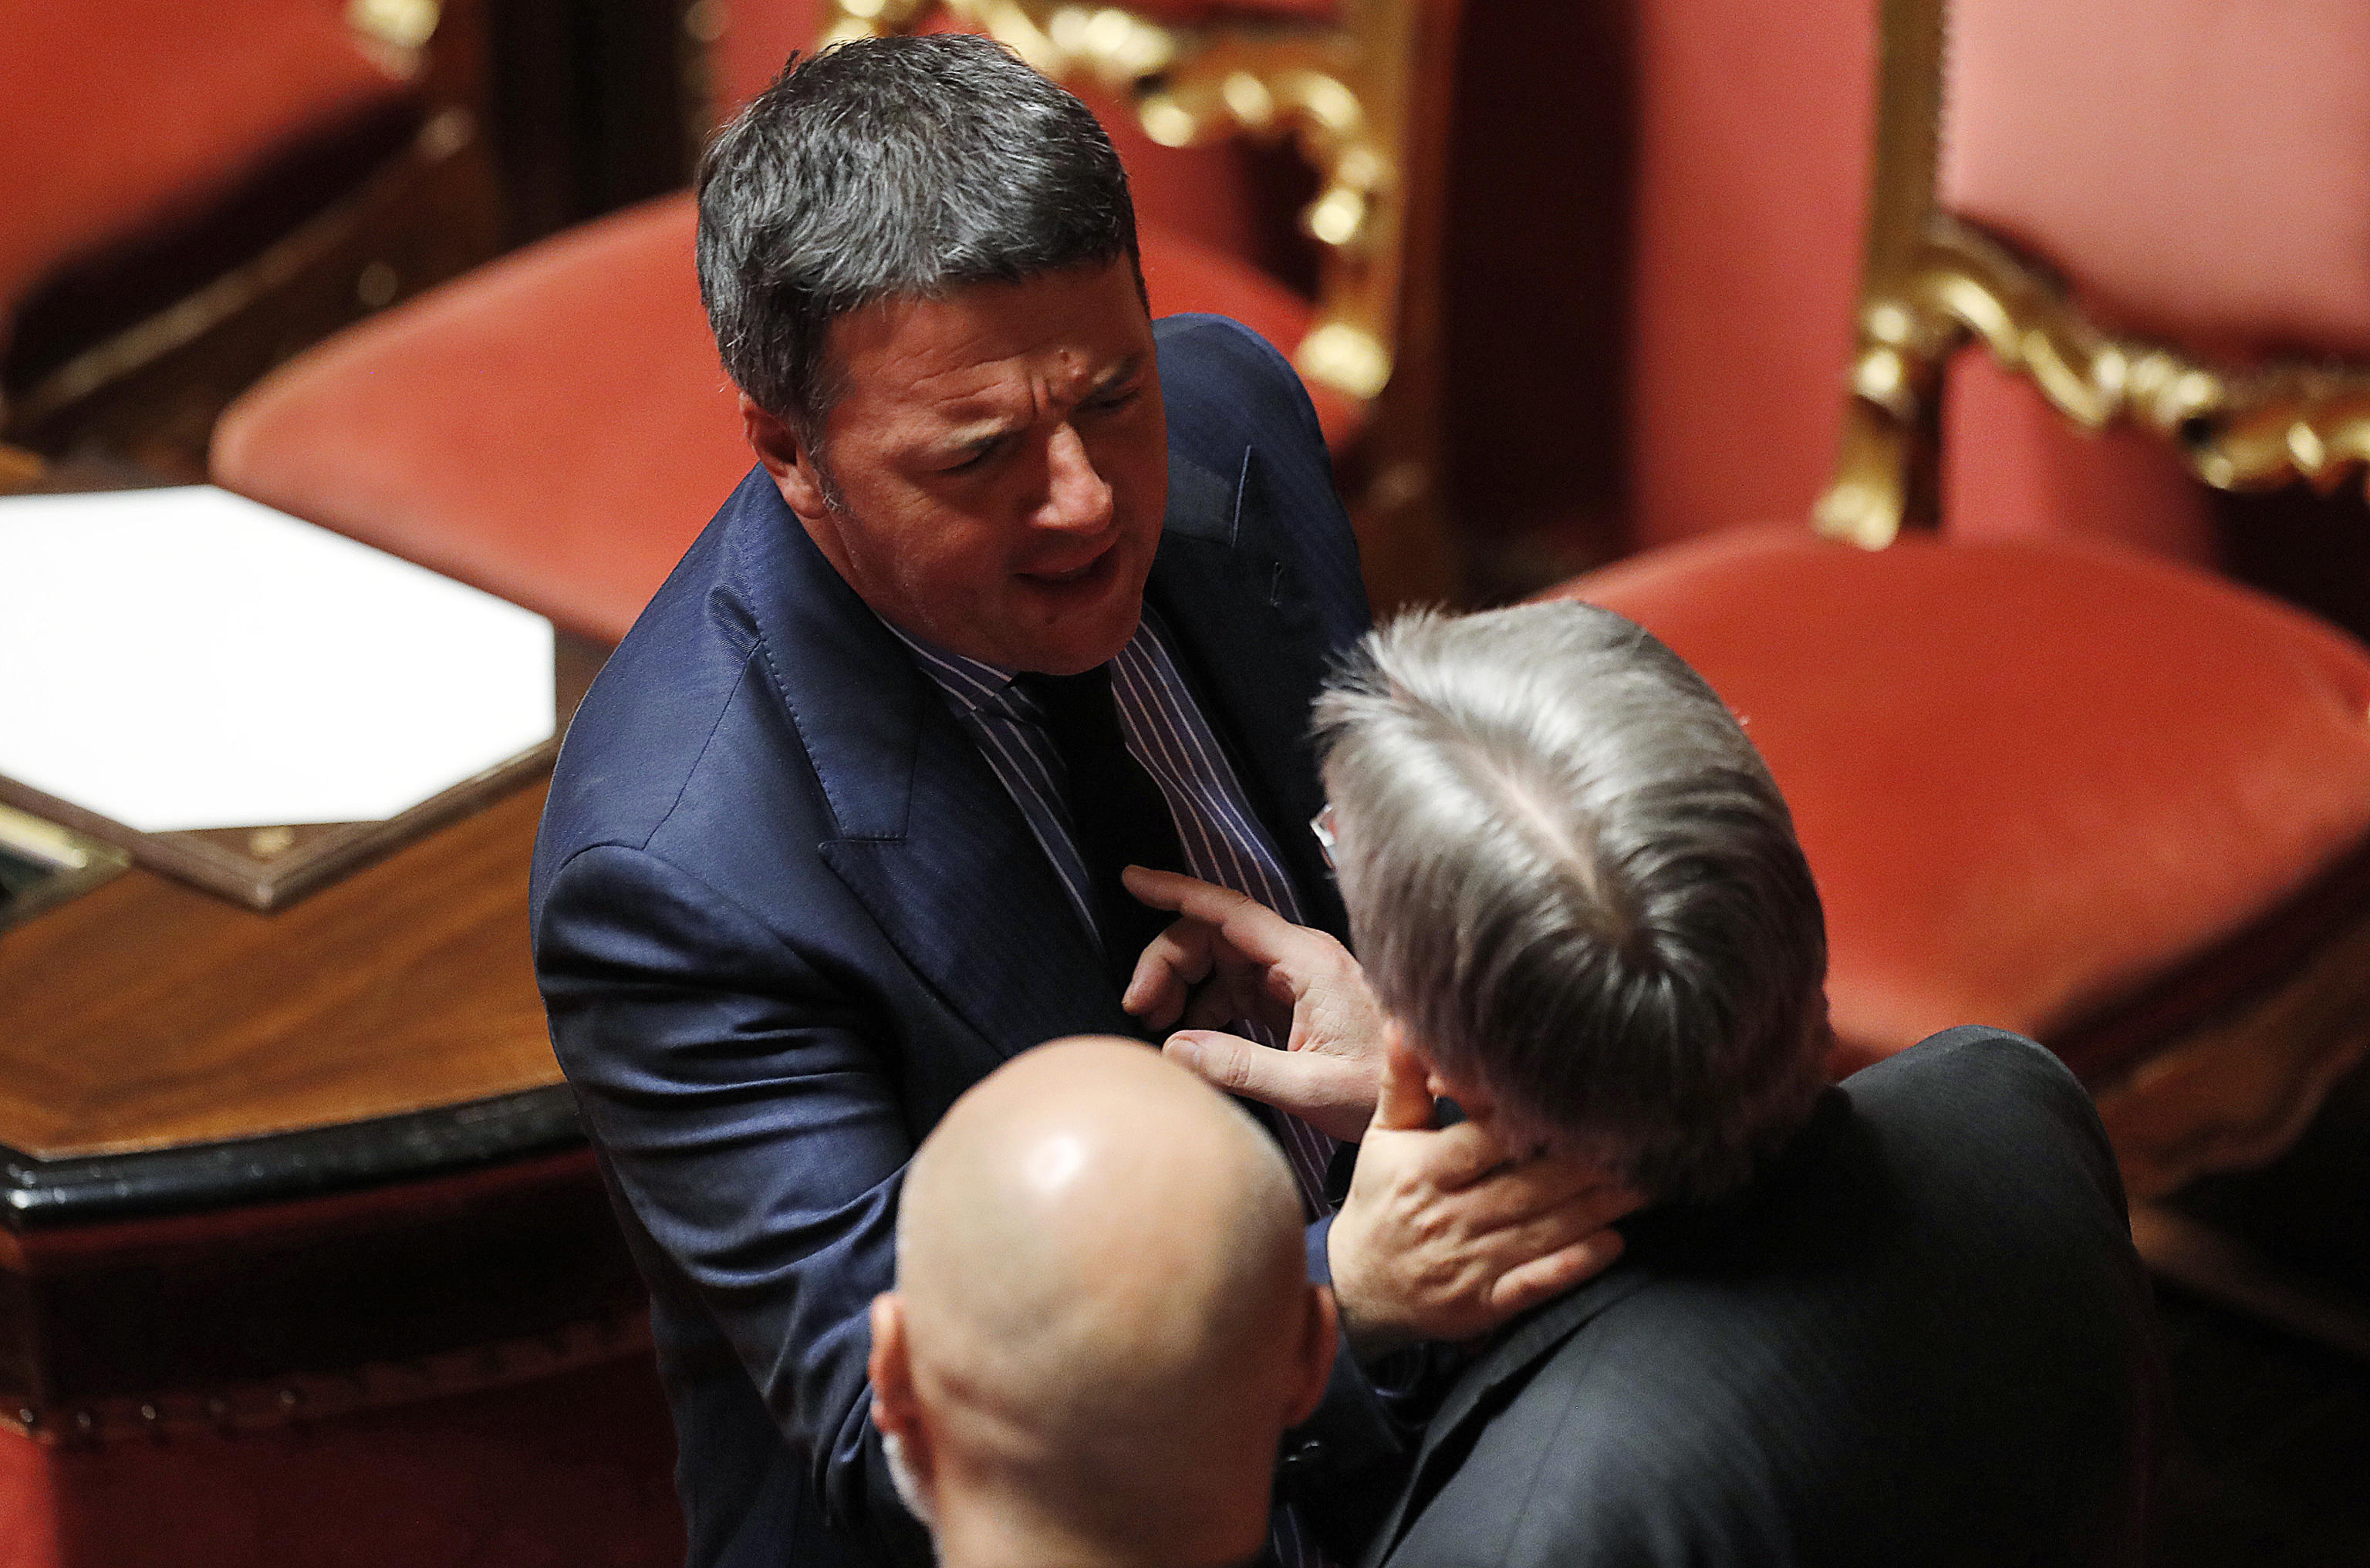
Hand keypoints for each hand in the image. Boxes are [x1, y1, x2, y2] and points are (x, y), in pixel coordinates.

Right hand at [1121, 866, 1386, 1141]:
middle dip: (1167, 962)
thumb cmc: (1384, 1087)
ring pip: (1219, 959)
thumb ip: (1241, 1067)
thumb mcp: (1312, 1088)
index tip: (1132, 879)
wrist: (1429, 1100)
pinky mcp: (1294, 999)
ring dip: (1181, 985)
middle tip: (1139, 1009)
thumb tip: (1174, 1047)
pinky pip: (1235, 986)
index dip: (1176, 890)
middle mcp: (1300, 957)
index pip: (1228, 910)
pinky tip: (1192, 1037)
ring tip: (1157, 1026)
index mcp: (1308, 962)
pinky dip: (1203, 1005)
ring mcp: (1296, 976)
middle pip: (1213, 935)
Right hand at [1326, 1039, 1641, 1358]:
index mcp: (1423, 1171)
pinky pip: (1537, 1283)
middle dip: (1586, 1166)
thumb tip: (1403, 1023)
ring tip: (1644, 1183)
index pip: (1485, 1141)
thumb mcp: (1384, 1136)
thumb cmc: (1379, 1199)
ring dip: (1598, 1209)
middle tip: (1637, 1142)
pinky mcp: (1485, 1304)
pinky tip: (1614, 1243)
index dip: (1532, 1122)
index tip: (1582, 1102)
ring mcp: (1469, 1264)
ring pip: (1543, 1231)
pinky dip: (1576, 1265)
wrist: (1359, 1288)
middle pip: (1529, 1187)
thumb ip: (1402, 1081)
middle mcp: (1448, 1217)